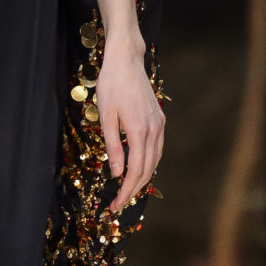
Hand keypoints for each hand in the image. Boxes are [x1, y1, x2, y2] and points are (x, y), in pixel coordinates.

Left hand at [95, 39, 164, 212]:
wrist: (126, 60)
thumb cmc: (111, 84)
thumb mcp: (106, 116)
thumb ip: (112, 146)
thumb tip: (116, 173)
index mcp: (139, 130)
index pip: (135, 170)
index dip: (126, 191)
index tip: (115, 205)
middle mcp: (154, 130)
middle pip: (147, 169)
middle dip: (133, 189)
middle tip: (118, 203)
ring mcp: (159, 124)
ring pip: (155, 160)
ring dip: (143, 178)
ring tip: (128, 190)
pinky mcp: (159, 119)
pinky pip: (157, 148)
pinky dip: (149, 163)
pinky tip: (140, 168)